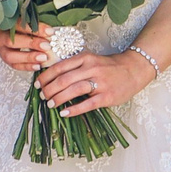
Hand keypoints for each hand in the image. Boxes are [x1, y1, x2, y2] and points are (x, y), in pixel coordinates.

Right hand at [0, 26, 51, 73]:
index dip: (35, 28)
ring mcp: (1, 49)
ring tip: (43, 58)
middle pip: (12, 40)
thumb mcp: (22, 18)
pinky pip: (14, 65)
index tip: (50, 32)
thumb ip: (34, 23)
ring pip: (10, 56)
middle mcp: (0, 36)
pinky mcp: (4, 59)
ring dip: (28, 57)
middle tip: (46, 46)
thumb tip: (51, 31)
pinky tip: (37, 66)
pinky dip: (26, 66)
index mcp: (4, 22)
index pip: (19, 24)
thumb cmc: (17, 23)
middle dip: (31, 44)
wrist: (3, 29)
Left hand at [40, 48, 155, 117]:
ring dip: (58, 98)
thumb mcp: (91, 60)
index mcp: (85, 58)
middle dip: (49, 89)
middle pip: (64, 79)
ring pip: (73, 90)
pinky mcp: (107, 96)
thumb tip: (52, 77)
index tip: (37, 84)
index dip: (45, 77)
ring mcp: (100, 82)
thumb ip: (75, 66)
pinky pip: (87, 104)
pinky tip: (64, 113)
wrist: (134, 69)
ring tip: (50, 104)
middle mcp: (91, 68)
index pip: (59, 67)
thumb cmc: (109, 66)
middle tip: (42, 96)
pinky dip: (74, 109)